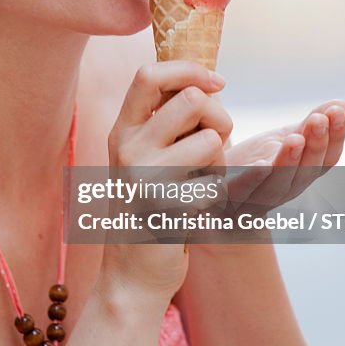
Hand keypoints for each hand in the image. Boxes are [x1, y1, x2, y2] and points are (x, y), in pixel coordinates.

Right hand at [99, 62, 231, 300]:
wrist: (131, 275)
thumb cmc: (150, 209)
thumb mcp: (143, 157)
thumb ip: (163, 122)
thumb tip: (204, 83)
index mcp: (122, 130)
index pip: (150, 73)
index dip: (190, 70)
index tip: (218, 84)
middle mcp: (127, 147)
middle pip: (192, 99)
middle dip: (219, 118)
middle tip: (217, 145)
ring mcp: (144, 177)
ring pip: (210, 140)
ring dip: (222, 161)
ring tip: (204, 182)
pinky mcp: (166, 207)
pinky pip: (215, 183)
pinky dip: (217, 196)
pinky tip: (198, 211)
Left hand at [221, 100, 344, 214]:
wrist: (210, 187)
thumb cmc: (252, 162)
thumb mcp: (284, 139)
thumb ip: (311, 124)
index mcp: (302, 174)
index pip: (328, 158)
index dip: (336, 136)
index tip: (338, 111)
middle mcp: (286, 191)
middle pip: (308, 172)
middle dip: (316, 145)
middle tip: (319, 118)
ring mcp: (258, 200)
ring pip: (279, 183)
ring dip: (289, 161)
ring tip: (295, 138)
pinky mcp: (229, 199)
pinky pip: (243, 192)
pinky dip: (254, 179)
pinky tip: (262, 163)